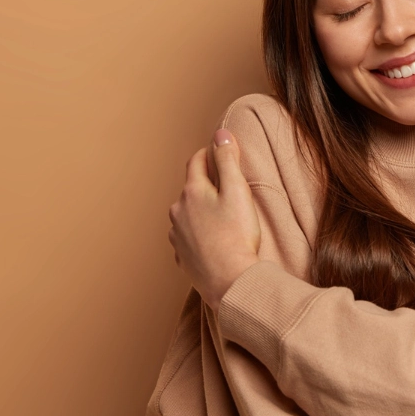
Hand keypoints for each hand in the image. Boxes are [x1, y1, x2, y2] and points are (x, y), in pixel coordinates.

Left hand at [167, 127, 262, 308]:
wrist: (230, 281)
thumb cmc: (237, 236)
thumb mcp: (237, 191)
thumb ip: (228, 160)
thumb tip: (220, 134)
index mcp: (192, 192)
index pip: (196, 161)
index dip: (209, 153)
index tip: (220, 153)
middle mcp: (178, 211)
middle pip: (191, 188)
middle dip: (207, 184)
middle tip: (228, 188)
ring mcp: (177, 236)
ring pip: (188, 213)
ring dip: (201, 210)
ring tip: (223, 218)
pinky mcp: (181, 256)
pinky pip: (188, 237)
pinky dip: (199, 234)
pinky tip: (215, 241)